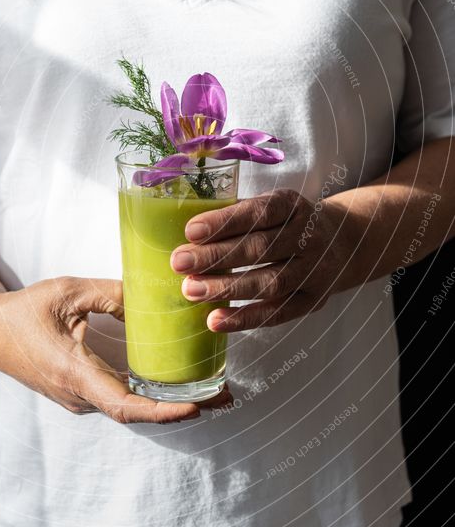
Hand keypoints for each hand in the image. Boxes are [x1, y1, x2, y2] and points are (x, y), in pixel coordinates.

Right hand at [0, 277, 229, 422]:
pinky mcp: (79, 392)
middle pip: (137, 412)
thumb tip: (155, 298)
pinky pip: (120, 399)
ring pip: (130, 407)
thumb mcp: (68, 291)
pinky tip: (177, 384)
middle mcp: (77, 394)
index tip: (197, 407)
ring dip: (170, 403)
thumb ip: (112, 294)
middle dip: (182, 408)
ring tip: (212, 391)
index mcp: (73, 372)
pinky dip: (152, 396)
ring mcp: (78, 398)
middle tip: (225, 397)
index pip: (125, 405)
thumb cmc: (24, 310)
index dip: (163, 412)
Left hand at [170, 190, 357, 331]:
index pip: (259, 212)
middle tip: (180, 263)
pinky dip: (245, 318)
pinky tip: (215, 320)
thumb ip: (239, 216)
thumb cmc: (290, 223)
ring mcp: (314, 270)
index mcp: (294, 206)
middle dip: (217, 256)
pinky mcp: (313, 300)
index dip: (225, 222)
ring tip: (191, 290)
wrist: (346, 243)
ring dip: (227, 288)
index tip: (191, 231)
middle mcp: (308, 236)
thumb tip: (189, 235)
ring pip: (270, 282)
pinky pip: (278, 312)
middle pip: (261, 248)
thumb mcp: (274, 207)